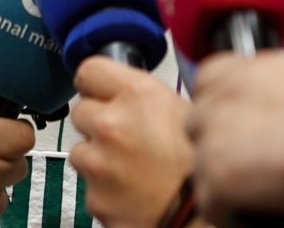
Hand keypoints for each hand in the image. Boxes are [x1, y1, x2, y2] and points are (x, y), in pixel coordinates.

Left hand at [70, 56, 192, 227]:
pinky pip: (88, 184)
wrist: (202, 217)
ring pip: (80, 150)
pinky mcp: (93, 196)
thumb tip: (124, 91)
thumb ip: (144, 96)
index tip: (99, 91)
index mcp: (139, 95)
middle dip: (97, 121)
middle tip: (125, 136)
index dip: (96, 83)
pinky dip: (104, 187)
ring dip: (98, 156)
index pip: (89, 70)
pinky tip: (131, 189)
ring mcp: (99, 163)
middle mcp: (113, 124)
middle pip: (81, 110)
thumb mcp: (183, 111)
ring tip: (132, 167)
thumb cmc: (201, 167)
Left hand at [185, 50, 283, 225]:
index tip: (239, 123)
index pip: (205, 87)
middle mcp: (214, 102)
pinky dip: (232, 212)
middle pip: (199, 127)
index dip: (225, 110)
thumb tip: (273, 99)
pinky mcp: (216, 180)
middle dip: (221, 142)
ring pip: (203, 166)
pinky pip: (210, 204)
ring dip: (227, 178)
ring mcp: (210, 141)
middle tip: (253, 156)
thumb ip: (267, 85)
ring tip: (263, 187)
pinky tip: (259, 210)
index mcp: (231, 71)